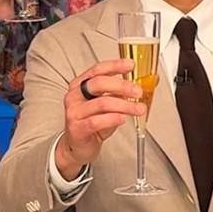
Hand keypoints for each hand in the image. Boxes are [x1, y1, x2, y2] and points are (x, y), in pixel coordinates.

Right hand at [54, 59, 144, 178]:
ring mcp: (74, 112)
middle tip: (137, 91)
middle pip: (98, 83)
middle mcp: (74, 96)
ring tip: (137, 109)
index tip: (130, 65)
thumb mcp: (105, 105)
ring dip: (124, 105)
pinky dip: (113, 119)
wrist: (78, 146)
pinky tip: (123, 118)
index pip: (97, 70)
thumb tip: (138, 87)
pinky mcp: (77, 128)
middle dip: (122, 86)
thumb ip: (118, 94)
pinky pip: (97, 121)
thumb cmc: (91, 123)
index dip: (114, 65)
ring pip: (102, 103)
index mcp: (80, 85)